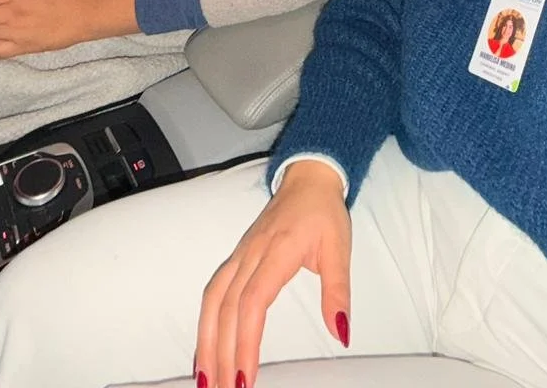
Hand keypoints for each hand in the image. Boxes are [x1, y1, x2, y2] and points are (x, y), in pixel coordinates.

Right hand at [196, 159, 350, 387]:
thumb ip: (338, 292)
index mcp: (275, 253)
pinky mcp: (236, 258)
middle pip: (225, 309)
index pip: (252, 304)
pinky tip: (204, 347)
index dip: (244, 342)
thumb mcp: (339, 250)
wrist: (308, 179)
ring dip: (205, 341)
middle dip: (220, 353)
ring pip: (212, 301)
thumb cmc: (323, 213)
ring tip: (205, 379)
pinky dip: (204, 323)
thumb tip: (341, 331)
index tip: (245, 377)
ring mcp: (239, 256)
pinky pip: (212, 293)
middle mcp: (250, 255)